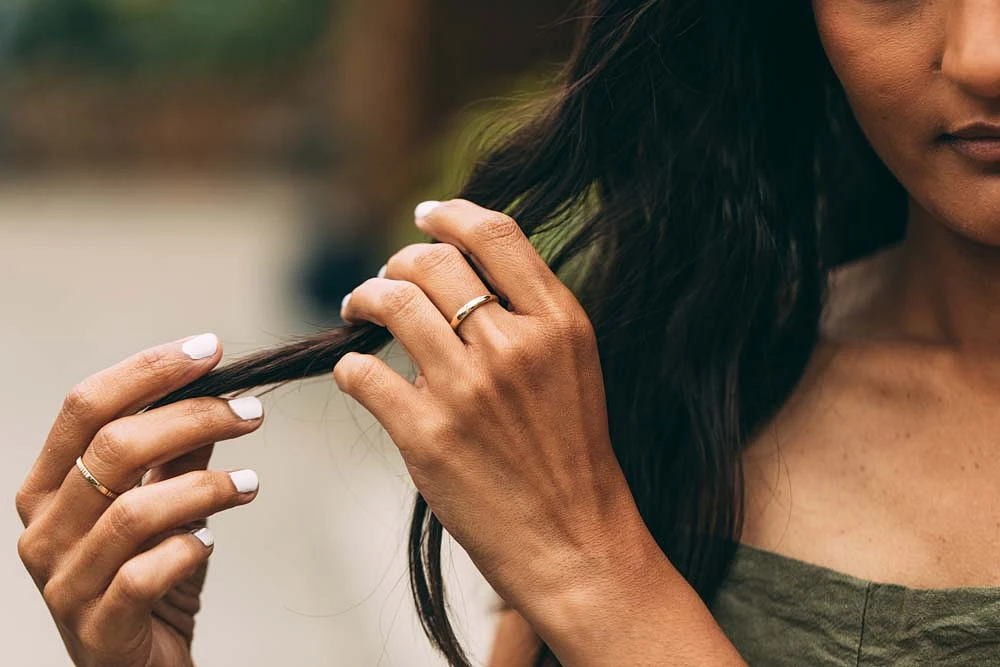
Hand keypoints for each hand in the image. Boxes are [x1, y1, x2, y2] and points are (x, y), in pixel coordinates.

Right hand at [15, 335, 262, 666]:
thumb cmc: (146, 576)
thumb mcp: (162, 505)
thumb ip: (178, 452)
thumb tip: (217, 390)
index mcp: (48, 486)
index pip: (85, 405)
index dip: (149, 370)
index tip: (212, 349)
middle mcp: (44, 529)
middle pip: (114, 447)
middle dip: (193, 417)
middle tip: (252, 411)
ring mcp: (65, 581)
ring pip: (134, 510)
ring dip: (206, 487)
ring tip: (251, 485)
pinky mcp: (99, 627)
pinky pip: (145, 573)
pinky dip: (188, 548)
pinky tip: (212, 540)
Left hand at [335, 200, 645, 625]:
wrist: (576, 542)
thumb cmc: (572, 455)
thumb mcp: (574, 366)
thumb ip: (529, 314)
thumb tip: (464, 268)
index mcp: (557, 323)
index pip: (495, 233)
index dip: (451, 214)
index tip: (426, 215)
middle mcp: (513, 346)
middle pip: (430, 260)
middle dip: (397, 261)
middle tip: (388, 278)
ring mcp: (467, 391)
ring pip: (390, 303)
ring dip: (362, 298)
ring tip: (358, 310)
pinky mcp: (426, 436)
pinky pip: (363, 373)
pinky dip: (351, 366)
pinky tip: (359, 373)